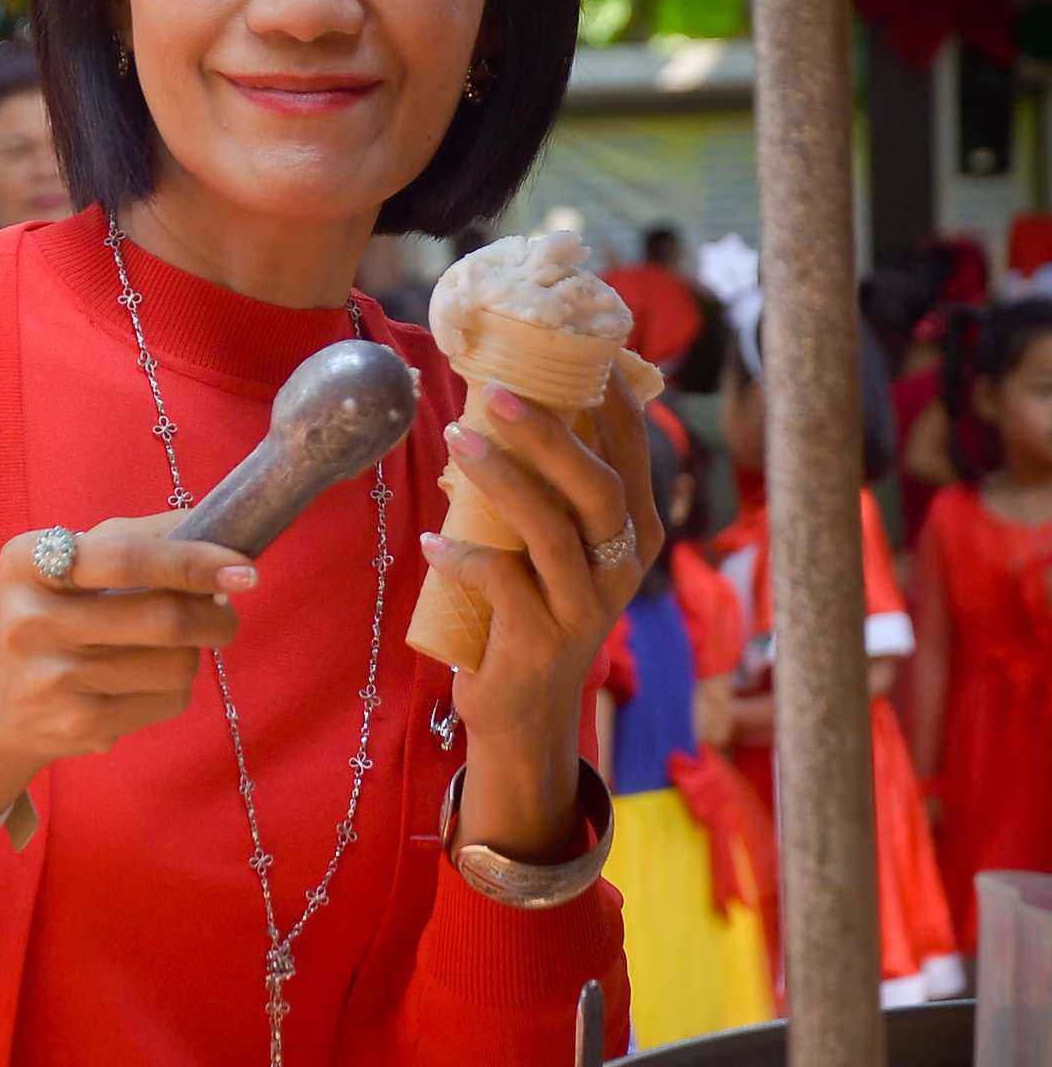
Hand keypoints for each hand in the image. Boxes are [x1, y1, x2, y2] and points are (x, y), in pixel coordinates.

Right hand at [0, 516, 253, 829]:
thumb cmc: (40, 617)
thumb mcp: (62, 566)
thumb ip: (134, 539)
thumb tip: (219, 529)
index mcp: (28, 562)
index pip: (127, 557)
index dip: (195, 561)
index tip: (245, 567)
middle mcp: (31, 621)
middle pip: (162, 618)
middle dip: (216, 616)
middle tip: (227, 612)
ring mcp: (53, 680)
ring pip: (176, 665)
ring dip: (194, 653)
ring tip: (172, 646)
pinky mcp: (77, 725)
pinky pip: (166, 702)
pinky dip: (174, 687)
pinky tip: (143, 680)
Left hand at [421, 372, 661, 854]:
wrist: (523, 713)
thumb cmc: (530, 608)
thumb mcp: (553, 548)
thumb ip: (548, 492)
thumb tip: (504, 405)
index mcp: (635, 532)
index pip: (635, 454)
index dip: (616, 402)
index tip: (587, 353)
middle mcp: (622, 567)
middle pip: (598, 486)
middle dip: (550, 434)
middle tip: (498, 392)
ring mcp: (586, 608)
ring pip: (551, 530)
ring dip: (501, 480)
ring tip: (455, 441)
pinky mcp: (543, 642)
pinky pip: (504, 586)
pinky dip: (465, 558)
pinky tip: (431, 543)